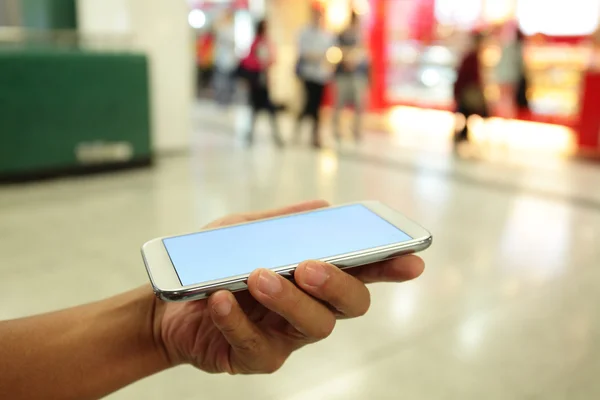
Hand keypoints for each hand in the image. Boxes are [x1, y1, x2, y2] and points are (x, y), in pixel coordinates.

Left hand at [153, 200, 424, 374]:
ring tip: (259, 277)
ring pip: (314, 326)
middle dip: (338, 284)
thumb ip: (282, 223)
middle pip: (350, 304)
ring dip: (289, 299)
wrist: (167, 302)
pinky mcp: (256, 358)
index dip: (389, 266)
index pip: (361, 271)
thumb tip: (325, 208)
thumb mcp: (243, 233)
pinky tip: (222, 299)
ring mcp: (286, 336)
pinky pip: (256, 345)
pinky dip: (238, 320)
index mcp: (314, 277)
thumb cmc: (214, 264)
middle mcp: (310, 308)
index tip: (411, 259)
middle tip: (309, 266)